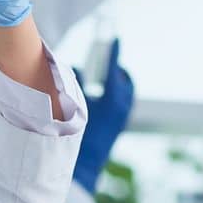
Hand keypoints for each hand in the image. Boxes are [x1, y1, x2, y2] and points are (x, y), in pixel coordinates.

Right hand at [72, 40, 134, 192]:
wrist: (87, 164)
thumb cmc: (78, 134)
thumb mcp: (75, 105)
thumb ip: (75, 84)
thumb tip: (75, 67)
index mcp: (112, 100)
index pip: (113, 69)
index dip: (113, 53)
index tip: (115, 39)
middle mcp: (122, 106)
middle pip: (126, 80)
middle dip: (118, 69)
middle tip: (109, 61)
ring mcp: (123, 115)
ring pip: (127, 92)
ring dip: (119, 82)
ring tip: (107, 78)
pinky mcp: (120, 124)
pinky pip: (124, 102)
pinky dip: (117, 95)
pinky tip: (104, 97)